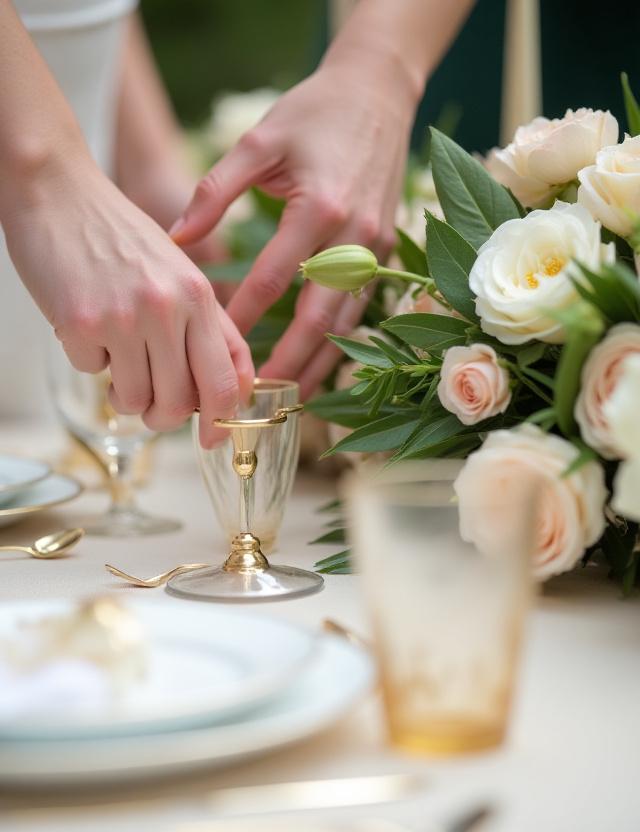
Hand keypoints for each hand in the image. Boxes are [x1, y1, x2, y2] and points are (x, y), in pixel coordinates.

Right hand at [2, 158, 253, 447]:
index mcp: (200, 296)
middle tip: (152, 407)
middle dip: (165, 417)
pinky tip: (86, 323)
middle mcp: (169, 308)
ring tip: (118, 360)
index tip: (213, 440)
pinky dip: (89, 360)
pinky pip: (93, 374)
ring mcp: (125, 317)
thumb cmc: (120, 236)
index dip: (222, 421)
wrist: (57, 190)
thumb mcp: (179, 272)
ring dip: (125, 395)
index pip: (226, 378)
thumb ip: (207, 326)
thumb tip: (230, 386)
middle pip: (181, 403)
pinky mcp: (82, 323)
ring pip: (137, 401)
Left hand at [171, 61, 415, 397]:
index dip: (241, 319)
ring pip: (347, 323)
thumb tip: (174, 239)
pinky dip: (341, 341)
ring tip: (291, 398)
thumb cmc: (313, 113)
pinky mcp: (384, 251)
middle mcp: (352, 237)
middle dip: (287, 363)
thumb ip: (215, 191)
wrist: (377, 94)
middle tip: (257, 398)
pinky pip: (363, 308)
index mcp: (317, 209)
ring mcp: (374, 248)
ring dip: (320, 363)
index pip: (272, 281)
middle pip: (318, 319)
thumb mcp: (258, 141)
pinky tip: (322, 362)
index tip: (214, 346)